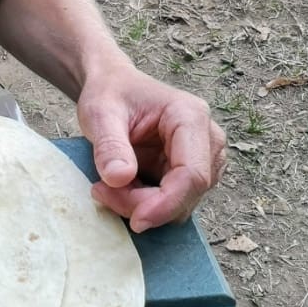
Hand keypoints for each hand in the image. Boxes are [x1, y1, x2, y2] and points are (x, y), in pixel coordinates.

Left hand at [77, 66, 225, 232]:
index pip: (193, 174)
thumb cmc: (109, 93)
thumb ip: (109, 145)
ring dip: (143, 205)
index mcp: (190, 116)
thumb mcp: (99, 112)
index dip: (166, 204)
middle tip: (102, 192)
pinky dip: (145, 203)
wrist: (112, 86)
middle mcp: (207, 139)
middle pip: (188, 193)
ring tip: (108, 185)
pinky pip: (173, 202)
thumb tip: (119, 179)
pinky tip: (122, 186)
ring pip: (182, 203)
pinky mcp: (191, 172)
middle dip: (146, 205)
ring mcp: (203, 158)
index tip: (135, 220)